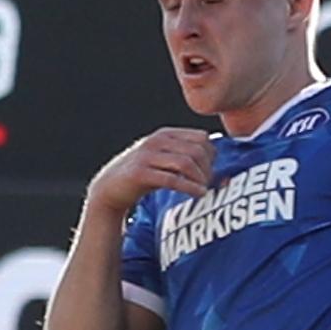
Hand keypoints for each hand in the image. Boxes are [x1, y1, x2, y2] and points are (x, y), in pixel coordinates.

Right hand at [88, 128, 216, 212]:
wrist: (110, 188)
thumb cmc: (143, 176)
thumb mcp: (165, 161)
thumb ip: (186, 160)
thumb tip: (220, 171)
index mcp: (165, 134)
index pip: (201, 138)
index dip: (212, 155)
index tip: (210, 172)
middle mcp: (156, 141)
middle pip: (196, 150)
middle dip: (208, 168)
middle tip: (209, 184)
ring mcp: (147, 156)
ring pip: (185, 163)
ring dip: (200, 178)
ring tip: (203, 189)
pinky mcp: (140, 173)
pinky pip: (172, 179)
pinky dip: (189, 187)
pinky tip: (197, 194)